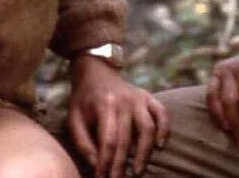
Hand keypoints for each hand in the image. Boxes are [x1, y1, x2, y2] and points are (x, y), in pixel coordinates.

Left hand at [67, 55, 169, 177]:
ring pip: (147, 128)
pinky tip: (160, 146)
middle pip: (126, 139)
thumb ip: (82, 142)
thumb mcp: (73, 118)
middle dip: (122, 164)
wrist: (95, 71)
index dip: (106, 162)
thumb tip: (96, 165)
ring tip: (138, 171)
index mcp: (103, 105)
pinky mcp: (149, 97)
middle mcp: (124, 101)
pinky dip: (164, 129)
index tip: (102, 177)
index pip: (107, 140)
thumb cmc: (83, 100)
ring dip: (144, 152)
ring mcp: (139, 98)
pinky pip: (162, 113)